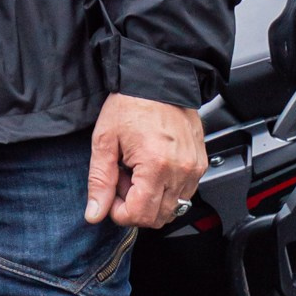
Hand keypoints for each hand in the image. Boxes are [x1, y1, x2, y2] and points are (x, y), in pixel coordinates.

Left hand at [85, 93, 206, 229]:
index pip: (140, 215)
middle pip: (158, 218)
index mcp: (156, 165)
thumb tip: (95, 213)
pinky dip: (166, 189)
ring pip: (173, 208)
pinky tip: (153, 167)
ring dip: (152, 199)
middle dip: (135, 206)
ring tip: (138, 171)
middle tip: (123, 179)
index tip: (111, 195)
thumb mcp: (105, 139)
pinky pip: (184, 193)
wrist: (156, 78)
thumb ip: (100, 180)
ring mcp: (194, 169)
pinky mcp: (200, 164)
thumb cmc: (131, 102)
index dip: (119, 212)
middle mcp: (180, 171)